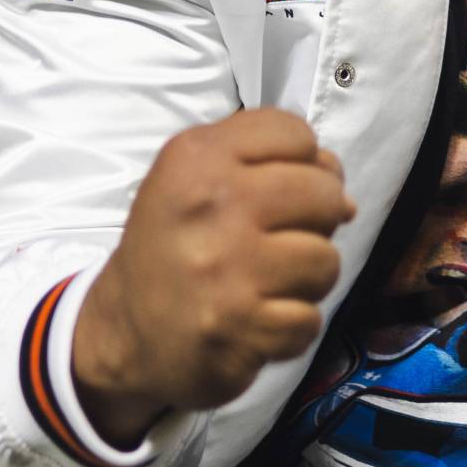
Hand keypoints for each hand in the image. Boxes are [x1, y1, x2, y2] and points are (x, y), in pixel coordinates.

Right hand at [73, 108, 354, 447]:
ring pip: (326, 260)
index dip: (303, 162)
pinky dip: (292, 326)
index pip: (296, 135)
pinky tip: (261, 320)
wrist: (123, 332)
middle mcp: (213, 205)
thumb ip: (266, 162)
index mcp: (197, 158)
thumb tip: (343, 195)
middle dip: (318, 219)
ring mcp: (229, 269)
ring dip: (308, 278)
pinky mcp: (242, 327)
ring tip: (271, 281)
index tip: (279, 188)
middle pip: (324, 194)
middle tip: (283, 238)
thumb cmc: (171, 246)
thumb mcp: (194, 179)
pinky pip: (310, 319)